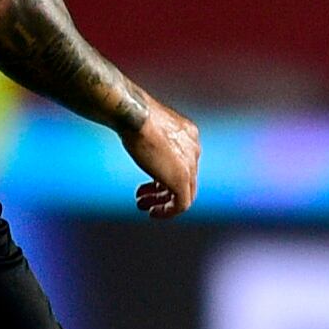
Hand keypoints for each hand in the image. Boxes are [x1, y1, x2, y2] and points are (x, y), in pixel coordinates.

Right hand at [120, 95, 198, 218]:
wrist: (136, 115)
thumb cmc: (134, 115)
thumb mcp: (148, 126)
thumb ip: (151, 137)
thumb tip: (140, 141)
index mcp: (188, 135)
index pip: (183, 162)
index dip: (164, 174)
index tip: (148, 182)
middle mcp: (193, 149)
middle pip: (185, 179)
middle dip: (162, 191)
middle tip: (144, 198)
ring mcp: (190, 164)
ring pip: (184, 193)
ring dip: (163, 202)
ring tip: (144, 206)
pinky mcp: (181, 178)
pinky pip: (182, 204)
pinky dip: (168, 211)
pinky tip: (154, 212)